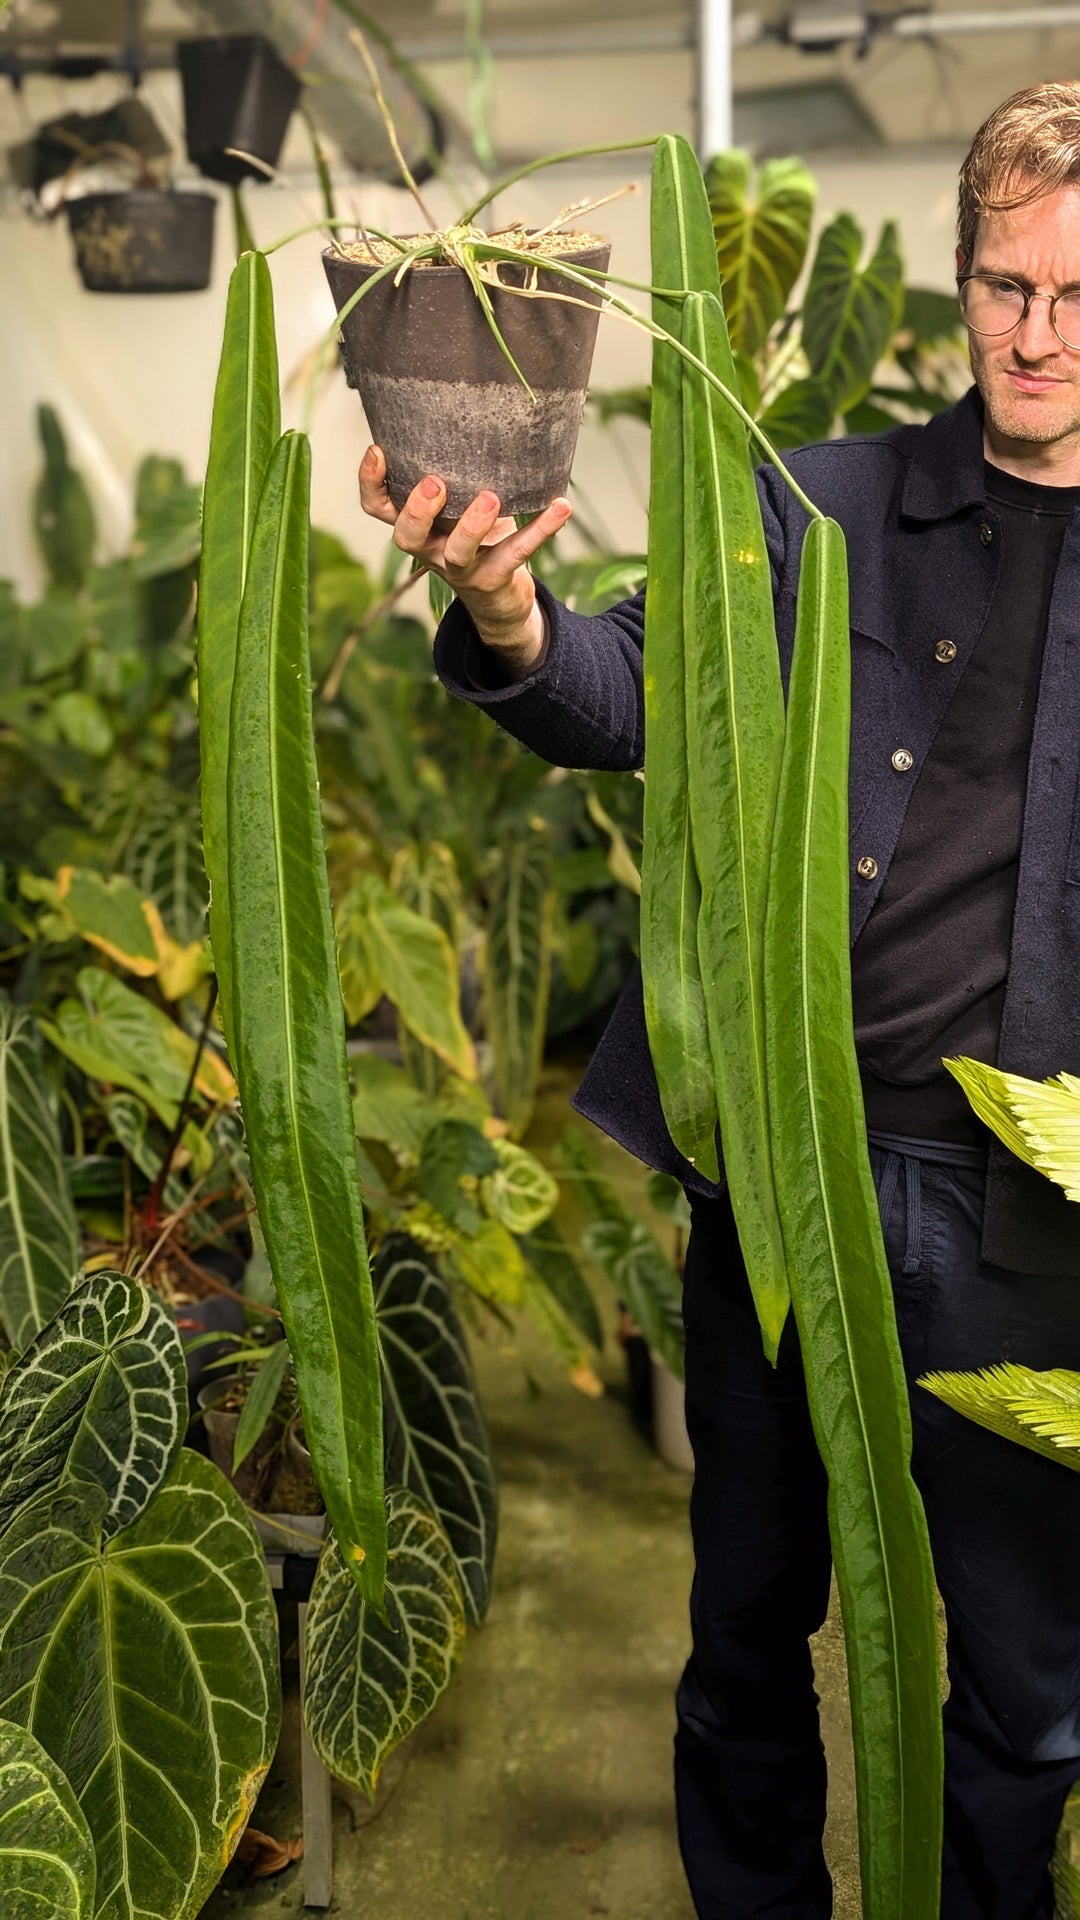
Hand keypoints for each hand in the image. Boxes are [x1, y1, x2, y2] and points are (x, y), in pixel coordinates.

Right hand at [358, 445, 571, 676]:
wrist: (499, 599)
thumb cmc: (475, 540)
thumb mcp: (455, 507)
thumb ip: (453, 473)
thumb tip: (468, 406)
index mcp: (418, 529)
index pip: (379, 509)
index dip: (371, 484)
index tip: (378, 450)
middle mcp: (432, 551)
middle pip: (408, 537)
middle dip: (418, 510)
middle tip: (434, 483)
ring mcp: (462, 569)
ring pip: (459, 551)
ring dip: (473, 524)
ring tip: (491, 498)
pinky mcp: (495, 579)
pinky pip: (518, 553)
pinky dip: (542, 528)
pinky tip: (561, 506)